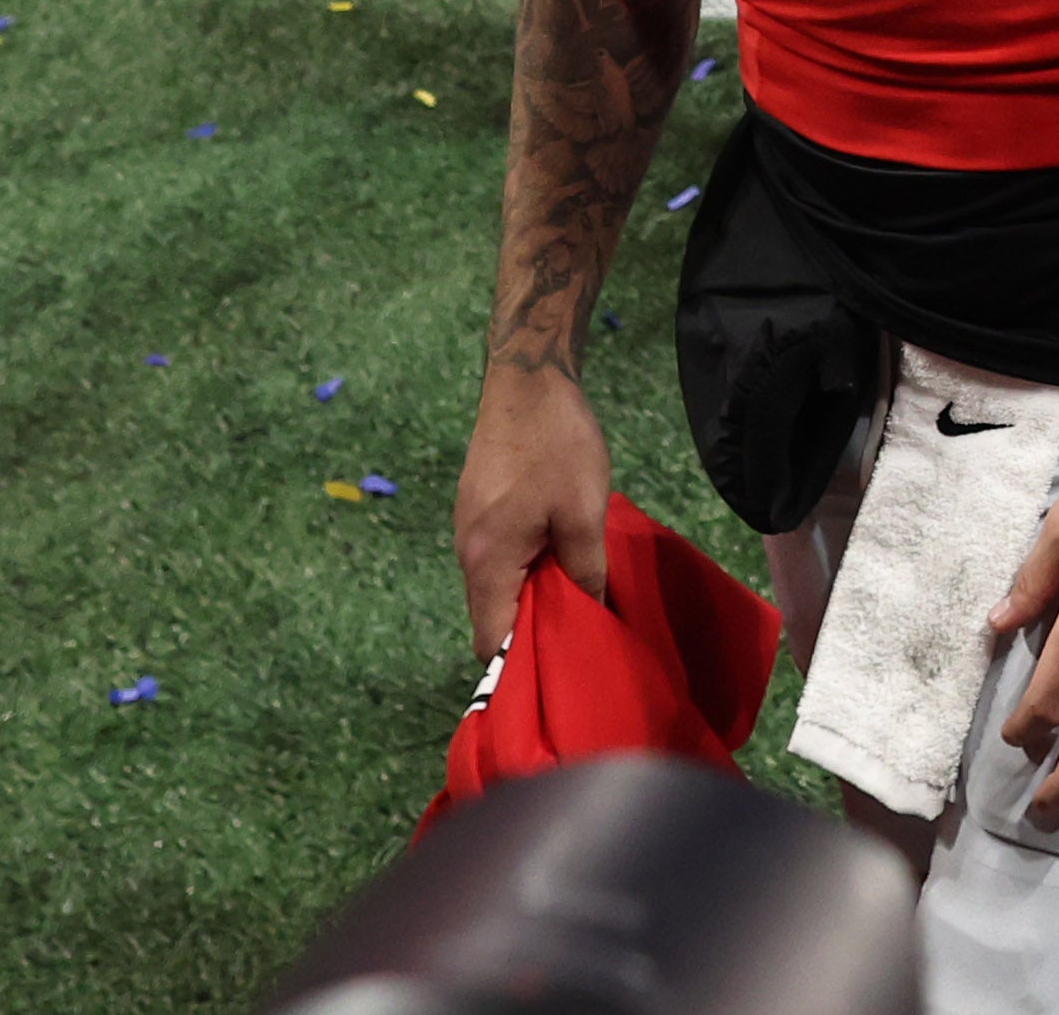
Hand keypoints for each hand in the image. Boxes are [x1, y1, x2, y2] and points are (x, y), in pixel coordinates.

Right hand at [453, 365, 612, 653]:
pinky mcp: (480, 510)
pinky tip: (562, 567)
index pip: (492, 641)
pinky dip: (526, 573)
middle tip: (581, 645)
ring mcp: (470, 529)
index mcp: (487, 562)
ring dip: (531, 600)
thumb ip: (584, 572)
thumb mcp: (583, 514)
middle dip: (531, 636)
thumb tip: (590, 619)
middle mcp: (468, 552)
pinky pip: (499, 561)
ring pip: (497, 588)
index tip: (558, 679)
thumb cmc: (558, 446)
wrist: (528, 380)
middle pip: (492, 617)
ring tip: (578, 607)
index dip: (520, 668)